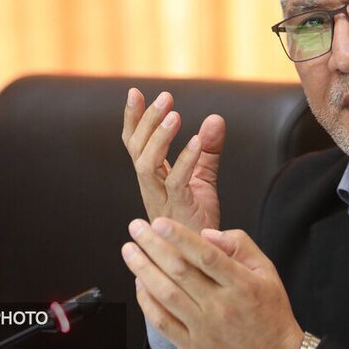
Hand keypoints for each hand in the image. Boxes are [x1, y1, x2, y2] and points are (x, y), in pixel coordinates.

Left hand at [121, 217, 303, 348]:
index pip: (206, 256)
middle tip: (136, 228)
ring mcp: (204, 328)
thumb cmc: (270, 312)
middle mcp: (222, 306)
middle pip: (180, 271)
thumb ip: (240, 246)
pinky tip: (139, 282)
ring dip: (143, 270)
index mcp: (243, 285)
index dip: (180, 237)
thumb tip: (206, 234)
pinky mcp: (192, 347)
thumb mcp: (268, 271)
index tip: (159, 222)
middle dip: (153, 246)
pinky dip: (147, 301)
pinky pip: (162, 322)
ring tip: (130, 251)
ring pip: (166, 295)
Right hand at [122, 88, 223, 232]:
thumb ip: (207, 150)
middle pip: (138, 150)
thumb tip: (215, 118)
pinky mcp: (179, 210)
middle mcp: (150, 187)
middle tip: (164, 96)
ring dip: (160, 138)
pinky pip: (177, 182)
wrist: (201, 257)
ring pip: (147, 165)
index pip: (135, 144)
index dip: (133, 119)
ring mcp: (162, 199)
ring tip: (174, 115)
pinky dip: (186, 160)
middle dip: (147, 121)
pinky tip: (199, 142)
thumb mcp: (202, 178)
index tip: (135, 92)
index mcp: (151, 178)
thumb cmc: (196, 219)